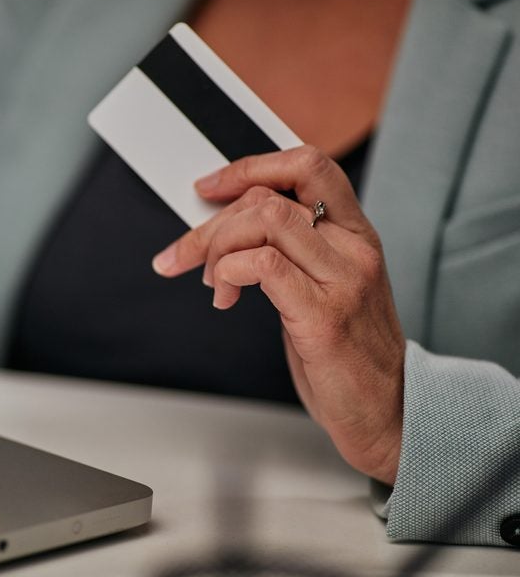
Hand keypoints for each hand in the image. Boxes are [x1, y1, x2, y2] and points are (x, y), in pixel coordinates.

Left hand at [151, 146, 404, 483]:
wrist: (390, 411)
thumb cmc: (349, 355)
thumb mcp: (326, 289)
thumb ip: (291, 254)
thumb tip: (230, 230)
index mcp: (356, 235)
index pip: (307, 165)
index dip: (250, 167)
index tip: (209, 187)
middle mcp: (354, 248)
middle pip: (270, 195)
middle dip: (212, 221)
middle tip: (185, 255)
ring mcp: (342, 280)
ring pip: (266, 219)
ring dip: (217, 246)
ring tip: (213, 282)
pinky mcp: (323, 317)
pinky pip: (263, 265)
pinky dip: (229, 271)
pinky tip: (224, 296)